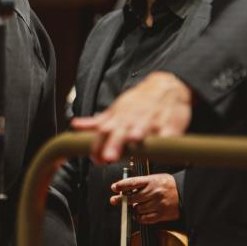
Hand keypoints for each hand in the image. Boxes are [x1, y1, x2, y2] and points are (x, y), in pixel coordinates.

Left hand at [71, 71, 192, 163]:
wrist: (165, 86)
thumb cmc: (139, 102)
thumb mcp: (116, 110)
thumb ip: (97, 121)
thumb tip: (75, 125)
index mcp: (119, 118)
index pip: (103, 131)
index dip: (98, 145)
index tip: (95, 159)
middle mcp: (133, 120)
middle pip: (121, 132)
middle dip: (114, 144)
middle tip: (109, 157)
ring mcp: (152, 122)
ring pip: (144, 129)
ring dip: (138, 134)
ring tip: (134, 139)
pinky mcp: (171, 125)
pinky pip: (168, 133)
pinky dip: (166, 137)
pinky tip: (164, 141)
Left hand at [110, 173, 179, 223]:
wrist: (185, 192)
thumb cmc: (168, 184)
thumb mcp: (155, 177)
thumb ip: (142, 182)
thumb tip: (126, 188)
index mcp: (152, 180)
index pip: (133, 182)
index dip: (121, 185)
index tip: (114, 187)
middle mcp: (154, 192)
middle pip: (133, 197)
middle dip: (122, 200)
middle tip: (114, 200)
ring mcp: (158, 203)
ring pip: (138, 209)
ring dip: (132, 209)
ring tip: (131, 207)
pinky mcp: (162, 214)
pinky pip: (146, 218)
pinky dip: (139, 218)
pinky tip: (137, 215)